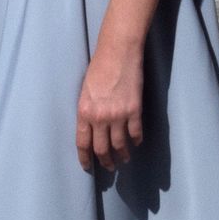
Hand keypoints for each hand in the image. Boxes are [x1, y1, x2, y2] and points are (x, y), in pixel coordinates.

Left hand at [76, 42, 143, 170]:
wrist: (118, 52)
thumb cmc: (98, 67)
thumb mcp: (85, 91)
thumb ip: (87, 111)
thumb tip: (92, 128)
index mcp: (84, 112)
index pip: (82, 143)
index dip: (85, 158)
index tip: (88, 167)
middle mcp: (100, 117)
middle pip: (102, 149)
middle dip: (105, 162)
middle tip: (109, 167)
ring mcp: (118, 115)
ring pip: (120, 145)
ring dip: (122, 155)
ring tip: (124, 159)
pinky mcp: (134, 111)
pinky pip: (136, 133)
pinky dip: (136, 141)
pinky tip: (136, 143)